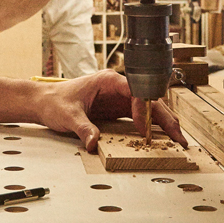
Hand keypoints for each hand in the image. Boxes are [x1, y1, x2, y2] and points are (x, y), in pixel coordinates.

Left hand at [33, 70, 186, 151]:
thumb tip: (94, 142)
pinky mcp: (119, 108)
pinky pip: (141, 116)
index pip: (135, 91)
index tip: (144, 129)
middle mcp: (118, 86)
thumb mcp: (67, 116)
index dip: (143, 110)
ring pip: (149, 108)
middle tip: (178, 137)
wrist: (44, 102)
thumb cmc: (54, 101)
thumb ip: (82, 128)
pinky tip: (162, 139)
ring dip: (164, 123)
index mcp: (108, 80)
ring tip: (178, 140)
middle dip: (165, 118)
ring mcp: (121, 97)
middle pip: (149, 100)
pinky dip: (153, 127)